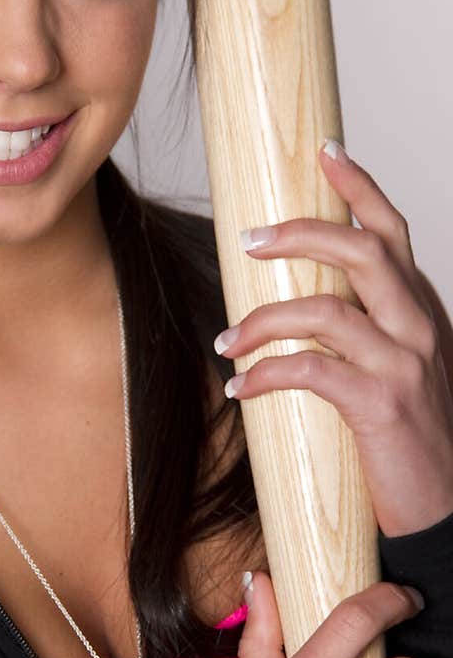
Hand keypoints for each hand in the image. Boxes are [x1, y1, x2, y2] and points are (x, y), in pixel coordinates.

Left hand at [214, 140, 452, 537]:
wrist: (447, 506)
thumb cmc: (414, 438)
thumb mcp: (405, 368)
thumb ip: (373, 329)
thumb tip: (305, 301)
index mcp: (423, 309)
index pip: (393, 231)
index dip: (360, 187)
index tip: (328, 152)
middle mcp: (421, 326)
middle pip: (360, 250)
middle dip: (298, 233)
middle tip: (247, 238)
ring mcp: (406, 364)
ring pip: (324, 310)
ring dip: (262, 319)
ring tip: (227, 342)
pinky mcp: (383, 406)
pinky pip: (310, 372)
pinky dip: (265, 374)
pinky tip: (240, 387)